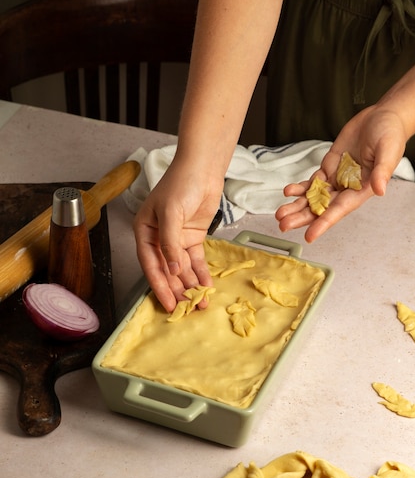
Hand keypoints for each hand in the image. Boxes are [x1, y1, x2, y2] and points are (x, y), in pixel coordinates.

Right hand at [133, 157, 222, 311]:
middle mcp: (159, 238)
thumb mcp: (171, 213)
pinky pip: (196, 261)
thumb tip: (172, 270)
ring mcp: (176, 239)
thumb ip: (170, 243)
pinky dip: (201, 273)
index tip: (168, 304)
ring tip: (200, 303)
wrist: (203, 168)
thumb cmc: (180, 184)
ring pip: (182, 268)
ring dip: (190, 285)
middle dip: (177, 290)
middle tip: (187, 309)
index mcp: (145, 231)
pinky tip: (206, 287)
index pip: (150, 265)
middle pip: (166, 271)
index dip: (159, 286)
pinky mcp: (192, 238)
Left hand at [276, 105, 407, 241]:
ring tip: (280, 213)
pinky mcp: (328, 167)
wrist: (382, 117)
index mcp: (362, 190)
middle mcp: (347, 188)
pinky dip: (300, 188)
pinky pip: (312, 182)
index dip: (324, 223)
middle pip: (321, 208)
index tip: (310, 234)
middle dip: (302, 217)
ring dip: (296, 206)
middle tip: (284, 225)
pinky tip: (288, 191)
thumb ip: (383, 171)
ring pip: (313, 197)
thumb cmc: (390, 134)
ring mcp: (336, 179)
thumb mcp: (389, 151)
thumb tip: (380, 190)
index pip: (339, 210)